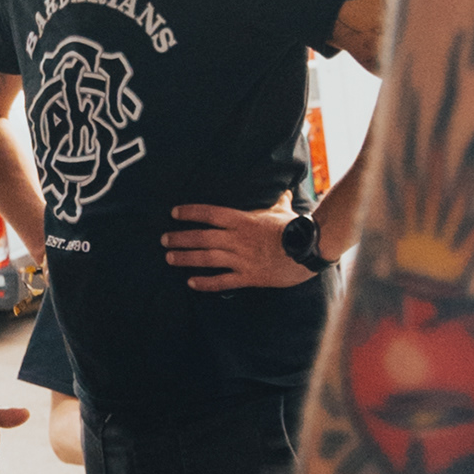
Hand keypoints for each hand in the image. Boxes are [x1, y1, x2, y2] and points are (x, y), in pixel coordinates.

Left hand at [162, 199, 315, 291]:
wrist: (310, 250)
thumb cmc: (296, 227)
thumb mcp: (283, 209)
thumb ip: (277, 200)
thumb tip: (282, 190)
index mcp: (243, 220)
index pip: (209, 213)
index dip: (190, 213)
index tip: (174, 213)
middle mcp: (237, 239)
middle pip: (202, 237)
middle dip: (180, 238)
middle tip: (164, 239)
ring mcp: (241, 259)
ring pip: (207, 258)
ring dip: (186, 258)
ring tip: (170, 258)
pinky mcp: (249, 277)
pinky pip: (222, 281)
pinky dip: (206, 283)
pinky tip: (192, 283)